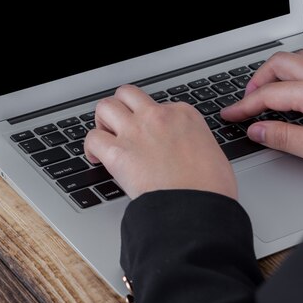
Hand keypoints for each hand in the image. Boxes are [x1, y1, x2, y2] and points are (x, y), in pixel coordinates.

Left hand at [84, 85, 237, 199]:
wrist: (196, 207)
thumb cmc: (210, 188)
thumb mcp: (213, 154)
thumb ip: (194, 144)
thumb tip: (186, 154)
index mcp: (183, 115)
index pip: (157, 105)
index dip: (149, 121)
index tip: (147, 137)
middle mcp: (157, 116)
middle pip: (127, 95)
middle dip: (120, 107)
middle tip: (119, 126)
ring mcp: (136, 132)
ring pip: (105, 107)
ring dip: (101, 121)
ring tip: (105, 138)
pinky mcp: (118, 153)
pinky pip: (92, 138)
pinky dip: (90, 148)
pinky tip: (97, 159)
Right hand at [221, 50, 302, 168]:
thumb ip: (285, 139)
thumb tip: (256, 130)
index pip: (266, 95)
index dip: (242, 107)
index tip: (228, 115)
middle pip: (278, 64)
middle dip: (255, 81)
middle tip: (246, 102)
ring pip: (297, 59)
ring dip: (275, 73)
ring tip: (265, 92)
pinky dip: (294, 73)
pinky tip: (295, 90)